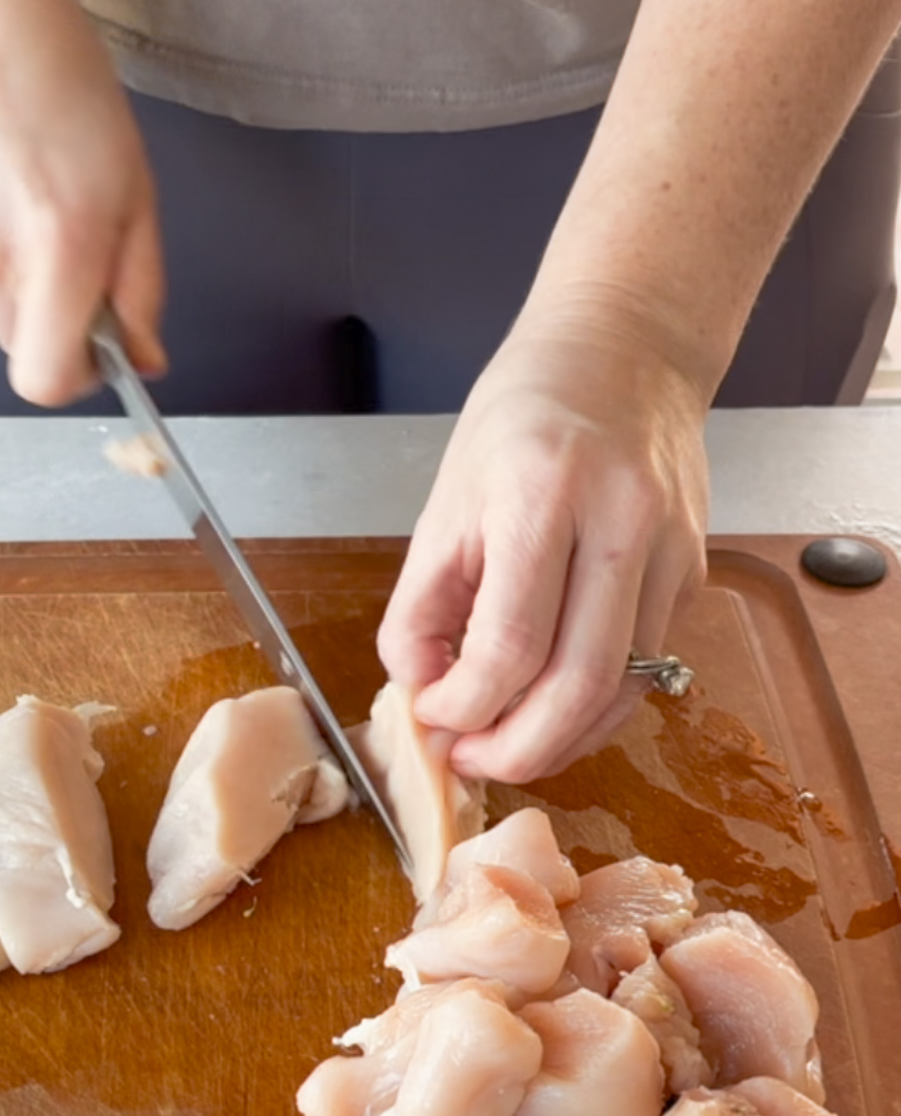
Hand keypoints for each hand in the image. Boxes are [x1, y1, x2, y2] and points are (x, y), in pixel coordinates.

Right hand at [0, 0, 164, 403]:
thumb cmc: (57, 76)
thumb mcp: (135, 185)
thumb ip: (140, 286)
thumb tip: (144, 358)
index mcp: (59, 251)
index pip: (46, 382)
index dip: (78, 377)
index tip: (98, 347)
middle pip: (22, 345)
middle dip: (56, 317)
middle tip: (73, 246)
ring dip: (18, 267)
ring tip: (27, 185)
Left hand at [376, 305, 709, 782]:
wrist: (624, 355)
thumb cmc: (523, 420)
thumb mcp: (445, 502)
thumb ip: (420, 606)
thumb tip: (420, 694)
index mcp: (542, 494)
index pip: (509, 645)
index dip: (464, 705)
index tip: (433, 716)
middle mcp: (620, 522)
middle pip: (578, 686)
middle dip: (516, 750)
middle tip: (470, 760)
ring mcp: (670, 552)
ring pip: (621, 692)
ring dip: (558, 741)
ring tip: (504, 744)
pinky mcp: (694, 574)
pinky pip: (644, 671)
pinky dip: (593, 709)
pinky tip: (551, 710)